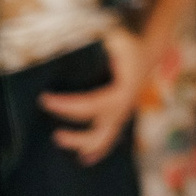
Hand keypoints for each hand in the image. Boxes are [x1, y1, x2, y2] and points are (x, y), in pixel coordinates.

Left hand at [40, 25, 148, 164]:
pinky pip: (111, 135)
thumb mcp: (114, 38)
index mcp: (121, 92)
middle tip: (55, 134)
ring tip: (69, 148)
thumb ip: (93, 42)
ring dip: (87, 146)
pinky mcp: (122, 111)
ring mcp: (124, 111)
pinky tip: (87, 157)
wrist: (151, 46)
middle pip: (99, 132)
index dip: (65, 105)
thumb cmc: (130, 42)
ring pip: (107, 138)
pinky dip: (100, 148)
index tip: (44, 99)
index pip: (88, 105)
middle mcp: (123, 106)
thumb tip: (66, 43)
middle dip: (77, 138)